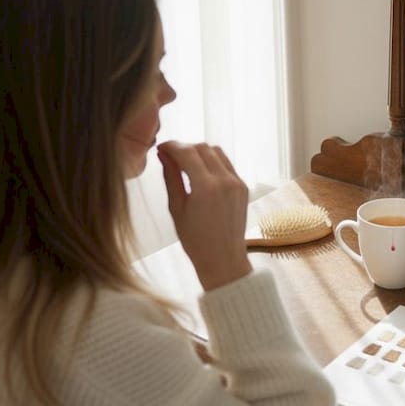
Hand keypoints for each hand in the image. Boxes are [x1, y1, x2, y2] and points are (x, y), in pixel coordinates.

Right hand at [158, 141, 252, 290]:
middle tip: (170, 156)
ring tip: (185, 163)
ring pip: (217, 151)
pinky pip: (226, 164)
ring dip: (199, 152)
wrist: (223, 259)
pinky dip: (212, 161)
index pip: (187, 152)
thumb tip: (164, 155)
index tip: (161, 148)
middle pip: (202, 147)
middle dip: (185, 147)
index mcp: (206, 187)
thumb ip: (171, 177)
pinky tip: (201, 173)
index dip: (171, 146)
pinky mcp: (243, 187)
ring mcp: (237, 183)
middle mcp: (225, 181)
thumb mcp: (176, 208)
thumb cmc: (195, 240)